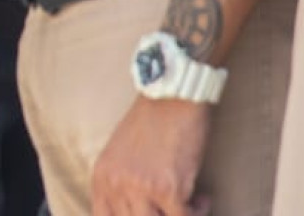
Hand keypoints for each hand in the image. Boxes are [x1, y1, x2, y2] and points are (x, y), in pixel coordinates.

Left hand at [91, 97, 213, 215]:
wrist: (172, 99)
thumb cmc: (151, 123)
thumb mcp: (120, 154)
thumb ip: (119, 183)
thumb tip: (132, 210)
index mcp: (101, 177)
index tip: (151, 211)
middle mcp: (116, 185)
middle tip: (172, 209)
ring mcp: (140, 188)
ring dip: (177, 215)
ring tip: (188, 206)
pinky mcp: (168, 190)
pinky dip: (198, 212)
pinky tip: (202, 199)